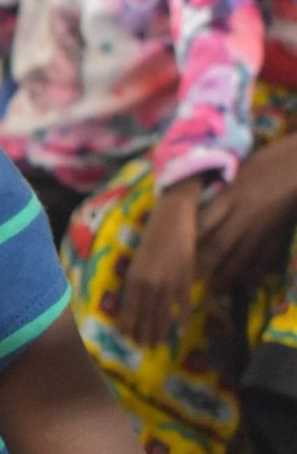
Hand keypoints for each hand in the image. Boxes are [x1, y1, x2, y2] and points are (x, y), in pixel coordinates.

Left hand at [118, 180, 200, 346]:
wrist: (173, 217)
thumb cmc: (152, 234)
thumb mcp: (138, 259)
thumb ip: (137, 280)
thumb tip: (135, 300)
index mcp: (134, 277)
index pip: (130, 309)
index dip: (129, 326)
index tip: (128, 339)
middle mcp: (149, 284)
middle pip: (145, 315)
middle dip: (143, 333)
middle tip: (143, 348)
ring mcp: (168, 283)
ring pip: (162, 314)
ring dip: (159, 331)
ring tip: (157, 345)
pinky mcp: (185, 279)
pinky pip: (183, 305)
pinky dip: (181, 320)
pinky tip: (180, 332)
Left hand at [197, 138, 296, 292]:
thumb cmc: (269, 161)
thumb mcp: (238, 172)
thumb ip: (220, 194)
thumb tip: (196, 211)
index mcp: (229, 196)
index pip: (201, 224)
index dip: (186, 244)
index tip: (171, 257)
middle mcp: (243, 215)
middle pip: (216, 247)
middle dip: (200, 268)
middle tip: (185, 283)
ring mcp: (263, 228)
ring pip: (240, 259)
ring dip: (225, 278)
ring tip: (214, 291)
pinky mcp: (280, 235)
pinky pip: (265, 259)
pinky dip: (255, 274)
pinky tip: (246, 285)